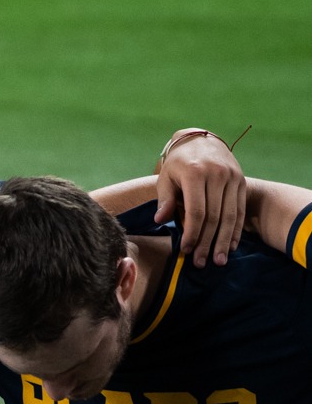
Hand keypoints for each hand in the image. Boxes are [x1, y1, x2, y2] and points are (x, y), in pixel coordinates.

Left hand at [155, 130, 243, 267]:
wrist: (201, 139)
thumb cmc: (177, 163)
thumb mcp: (166, 177)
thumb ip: (165, 199)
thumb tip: (161, 221)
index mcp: (196, 174)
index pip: (196, 211)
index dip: (192, 234)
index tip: (186, 251)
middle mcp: (217, 175)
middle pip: (214, 217)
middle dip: (207, 242)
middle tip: (202, 264)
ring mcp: (232, 178)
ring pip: (230, 216)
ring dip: (223, 241)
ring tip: (218, 261)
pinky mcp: (242, 181)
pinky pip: (240, 209)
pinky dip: (236, 229)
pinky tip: (231, 246)